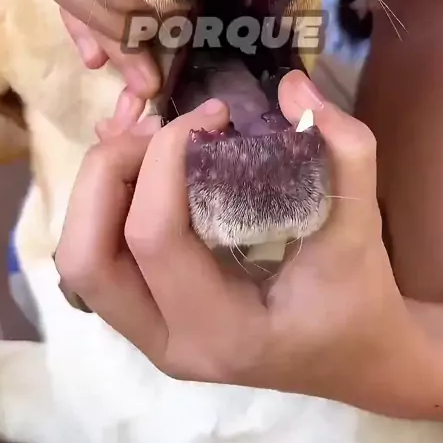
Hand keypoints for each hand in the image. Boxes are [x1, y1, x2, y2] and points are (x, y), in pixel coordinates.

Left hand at [55, 71, 425, 412]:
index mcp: (223, 330)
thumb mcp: (363, 226)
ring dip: (101, 188)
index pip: (154, 237)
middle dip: (110, 174)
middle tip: (164, 130)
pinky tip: (141, 162)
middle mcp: (170, 343)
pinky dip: (105, 204)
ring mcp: (149, 336)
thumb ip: (346, 150)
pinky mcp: (146, 316)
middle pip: (86, 258)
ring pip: (80, 260)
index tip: (210, 115)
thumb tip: (291, 85)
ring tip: (152, 143)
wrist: (357, 357)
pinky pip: (98, 258)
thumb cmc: (360, 297)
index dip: (164, 159)